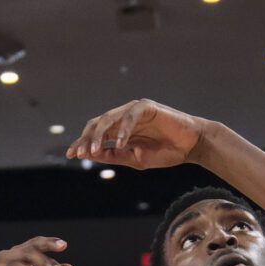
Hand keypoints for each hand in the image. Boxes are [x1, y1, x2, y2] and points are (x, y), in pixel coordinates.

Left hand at [67, 99, 206, 168]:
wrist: (192, 146)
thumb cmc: (168, 152)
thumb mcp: (137, 159)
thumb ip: (116, 156)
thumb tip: (92, 156)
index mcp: (121, 129)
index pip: (96, 133)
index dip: (83, 143)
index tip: (71, 155)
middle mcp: (124, 117)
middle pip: (97, 124)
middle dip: (86, 139)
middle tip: (80, 153)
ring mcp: (134, 110)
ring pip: (109, 119)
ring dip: (99, 135)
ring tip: (93, 151)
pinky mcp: (147, 106)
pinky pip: (129, 117)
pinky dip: (122, 130)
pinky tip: (119, 144)